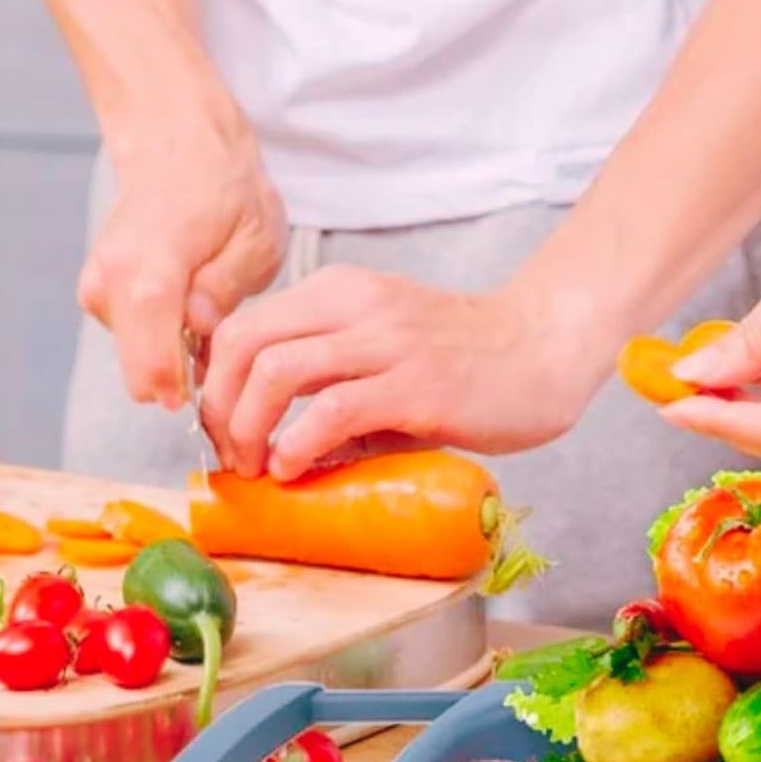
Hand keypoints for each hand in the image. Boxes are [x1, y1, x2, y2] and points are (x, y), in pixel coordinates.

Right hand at [77, 96, 286, 408]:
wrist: (176, 143)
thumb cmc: (224, 188)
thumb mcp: (255, 237)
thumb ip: (226, 288)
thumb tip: (199, 329)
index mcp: (153, 264)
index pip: (151, 349)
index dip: (179, 387)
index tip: (208, 402)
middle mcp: (111, 277)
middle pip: (138, 367)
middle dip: (182, 377)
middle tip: (226, 359)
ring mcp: (98, 284)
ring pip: (137, 356)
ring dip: (174, 354)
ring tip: (213, 316)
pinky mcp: (98, 291)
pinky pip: (132, 337)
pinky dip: (161, 336)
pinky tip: (190, 306)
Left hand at [199, 268, 599, 479]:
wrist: (545, 350)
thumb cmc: (465, 359)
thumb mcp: (383, 348)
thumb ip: (331, 378)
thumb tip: (276, 440)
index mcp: (339, 293)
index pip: (243, 326)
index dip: (215, 383)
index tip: (222, 429)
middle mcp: (355, 306)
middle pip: (244, 344)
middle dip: (219, 408)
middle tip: (231, 454)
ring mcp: (386, 343)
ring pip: (277, 371)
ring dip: (249, 429)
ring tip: (259, 466)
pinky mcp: (415, 386)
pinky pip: (331, 411)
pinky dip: (297, 445)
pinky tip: (296, 468)